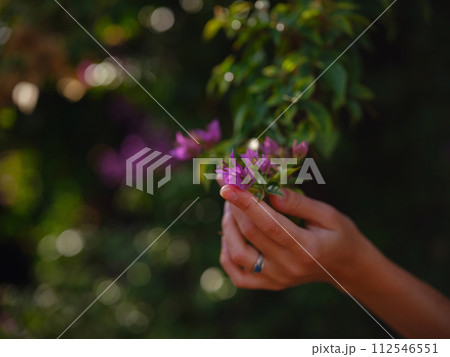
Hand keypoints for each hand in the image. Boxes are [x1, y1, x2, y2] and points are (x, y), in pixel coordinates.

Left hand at [219, 184, 370, 289]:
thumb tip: (268, 191)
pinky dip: (227, 254)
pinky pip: (237, 276)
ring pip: (237, 255)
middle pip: (250, 235)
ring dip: (228, 227)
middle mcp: (288, 267)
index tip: (228, 185)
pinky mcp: (269, 285)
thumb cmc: (339, 236)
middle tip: (231, 187)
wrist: (346, 268)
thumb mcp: (328, 214)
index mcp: (306, 248)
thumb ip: (299, 204)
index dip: (246, 203)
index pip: (269, 223)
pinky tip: (230, 235)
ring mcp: (276, 279)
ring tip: (231, 208)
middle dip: (235, 207)